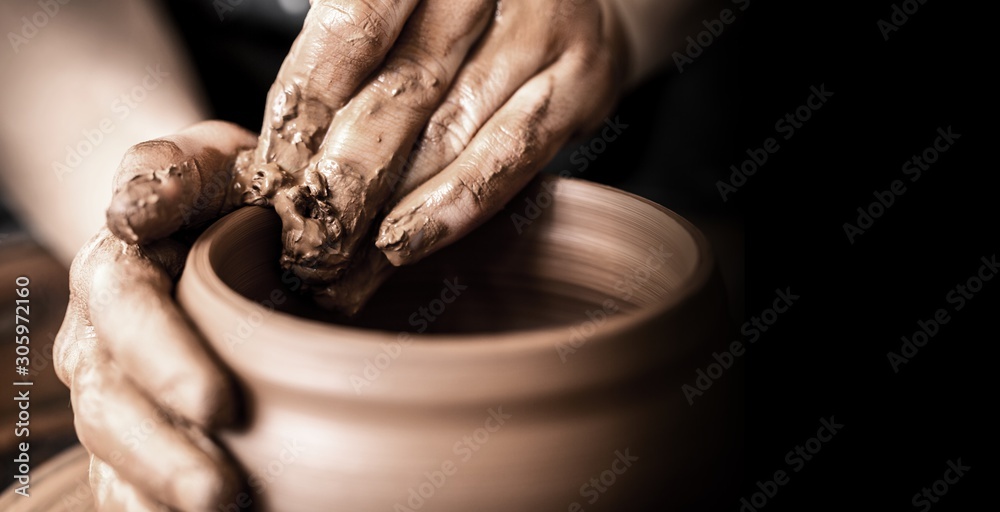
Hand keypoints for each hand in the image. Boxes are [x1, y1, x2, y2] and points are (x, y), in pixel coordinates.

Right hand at [54, 121, 255, 510]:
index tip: (219, 406)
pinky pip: (122, 474)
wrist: (206, 214)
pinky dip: (145, 504)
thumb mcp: (206, 156)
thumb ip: (170, 170)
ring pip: (114, 447)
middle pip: (114, 400)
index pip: (131, 314)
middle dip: (164, 452)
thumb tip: (137, 208)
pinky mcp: (132, 419)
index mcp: (120, 266)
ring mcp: (110, 382)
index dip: (166, 360)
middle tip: (220, 496)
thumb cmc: (224, 186)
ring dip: (156, 489)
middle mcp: (100, 332)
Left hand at [234, 0, 627, 310]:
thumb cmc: (460, 7)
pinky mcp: (584, 77)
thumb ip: (348, 58)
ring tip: (341, 266)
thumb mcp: (398, 9)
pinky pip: (512, 153)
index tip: (271, 179)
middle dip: (343, 178)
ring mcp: (543, 23)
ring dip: (389, 211)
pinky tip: (407, 243)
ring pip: (451, 132)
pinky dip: (455, 204)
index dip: (307, 108)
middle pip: (401, 88)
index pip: (352, 28)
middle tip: (302, 243)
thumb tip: (278, 161)